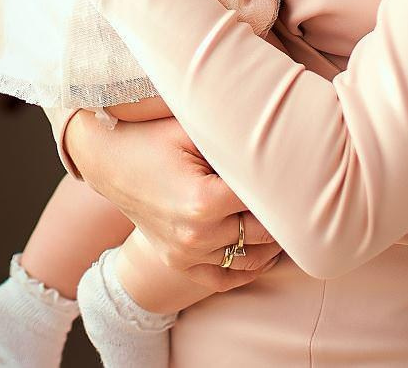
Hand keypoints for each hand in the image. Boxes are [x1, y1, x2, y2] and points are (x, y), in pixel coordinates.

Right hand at [64, 113, 281, 292]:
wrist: (105, 160)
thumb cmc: (150, 136)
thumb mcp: (190, 128)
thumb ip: (233, 136)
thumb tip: (279, 137)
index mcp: (204, 201)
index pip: (267, 200)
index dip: (288, 185)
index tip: (303, 173)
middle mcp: (196, 235)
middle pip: (265, 232)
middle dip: (282, 214)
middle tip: (299, 194)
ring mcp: (186, 254)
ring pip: (251, 258)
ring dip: (272, 242)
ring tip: (286, 218)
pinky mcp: (178, 263)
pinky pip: (225, 278)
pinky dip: (249, 268)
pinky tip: (266, 250)